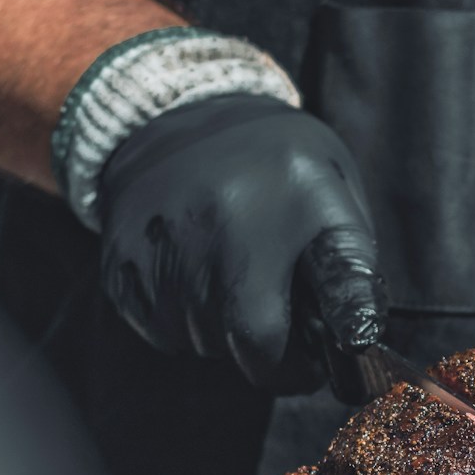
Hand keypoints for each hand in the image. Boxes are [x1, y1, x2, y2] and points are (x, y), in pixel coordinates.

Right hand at [96, 93, 385, 395]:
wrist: (173, 116)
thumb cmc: (274, 167)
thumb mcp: (333, 187)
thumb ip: (350, 263)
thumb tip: (353, 340)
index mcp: (298, 192)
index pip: (320, 294)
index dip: (328, 344)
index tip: (336, 358)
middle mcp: (225, 215)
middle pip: (247, 341)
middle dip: (269, 357)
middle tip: (280, 338)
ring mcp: (165, 239)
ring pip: (201, 342)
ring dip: (221, 335)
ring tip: (227, 280)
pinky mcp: (120, 260)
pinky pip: (161, 332)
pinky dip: (181, 323)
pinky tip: (190, 276)